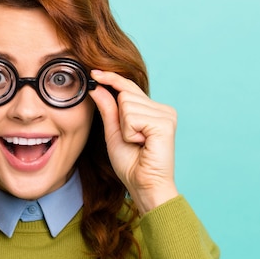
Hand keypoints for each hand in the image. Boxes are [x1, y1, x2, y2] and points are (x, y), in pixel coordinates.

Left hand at [89, 70, 178, 212]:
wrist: (144, 185)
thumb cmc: (131, 164)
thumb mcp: (114, 133)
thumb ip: (108, 109)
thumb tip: (96, 86)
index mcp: (152, 110)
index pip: (128, 87)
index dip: (111, 79)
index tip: (94, 72)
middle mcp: (162, 109)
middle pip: (125, 94)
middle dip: (119, 119)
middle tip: (132, 140)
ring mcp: (166, 114)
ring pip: (127, 104)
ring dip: (125, 128)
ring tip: (138, 143)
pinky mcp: (165, 122)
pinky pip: (132, 117)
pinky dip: (130, 132)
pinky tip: (143, 144)